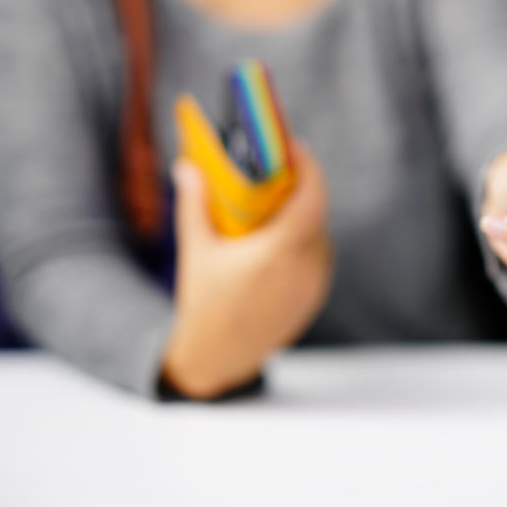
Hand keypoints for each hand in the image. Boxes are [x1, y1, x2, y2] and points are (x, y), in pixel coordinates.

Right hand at [162, 143, 332, 398]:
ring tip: (276, 205)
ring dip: (303, 216)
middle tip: (278, 171)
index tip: (293, 149)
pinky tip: (281, 239)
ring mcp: (314, 283)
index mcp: (279, 250)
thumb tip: (187, 167)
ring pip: (319, 235)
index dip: (309, 166)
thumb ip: (194, 204)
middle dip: (301, 187)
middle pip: (316, 211)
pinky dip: (304, 242)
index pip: (312, 196)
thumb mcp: (197, 250)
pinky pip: (318, 257)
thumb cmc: (204, 304)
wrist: (218, 357)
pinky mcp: (314, 297)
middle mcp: (305, 266)